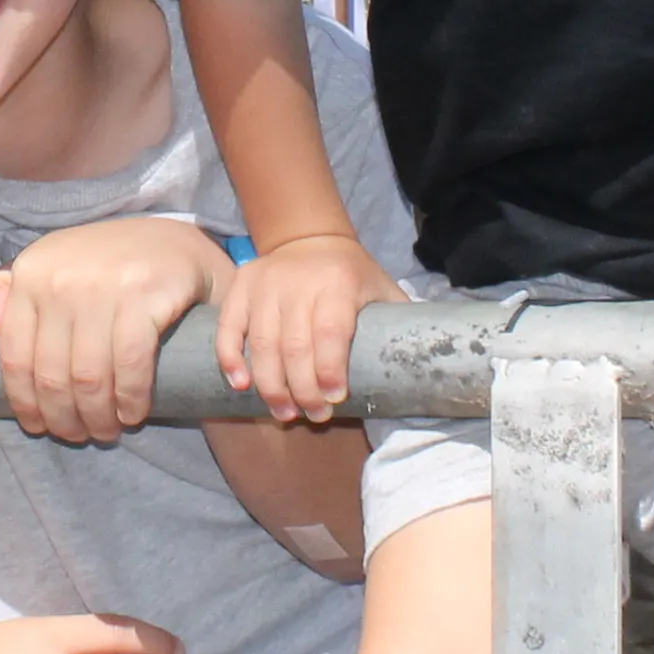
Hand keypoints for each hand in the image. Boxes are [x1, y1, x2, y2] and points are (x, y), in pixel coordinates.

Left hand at [0, 220, 230, 443]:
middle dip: (64, 418)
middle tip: (79, 435)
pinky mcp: (144, 295)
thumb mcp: (56, 270)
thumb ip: (15, 292)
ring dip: (98, 417)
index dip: (25, 402)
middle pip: (51, 374)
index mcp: (31, 272)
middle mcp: (60, 276)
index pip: (14, 356)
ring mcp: (102, 285)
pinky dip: (130, 399)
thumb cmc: (111, 267)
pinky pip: (129, 365)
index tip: (39, 427)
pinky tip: (133, 413)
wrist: (177, 243)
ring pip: (88, 377)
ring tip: (106, 431)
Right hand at [213, 232, 402, 423]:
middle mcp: (298, 282)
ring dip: (271, 385)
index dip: (330, 370)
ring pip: (262, 343)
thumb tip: (424, 367)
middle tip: (313, 415)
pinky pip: (229, 328)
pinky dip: (231, 358)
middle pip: (295, 345)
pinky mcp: (240, 287)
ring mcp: (265, 284)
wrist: (309, 238)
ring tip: (285, 412)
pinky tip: (240, 385)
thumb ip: (398, 323)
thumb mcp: (381, 289)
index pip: (331, 331)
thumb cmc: (352, 276)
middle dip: (303, 389)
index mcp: (338, 283)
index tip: (335, 399)